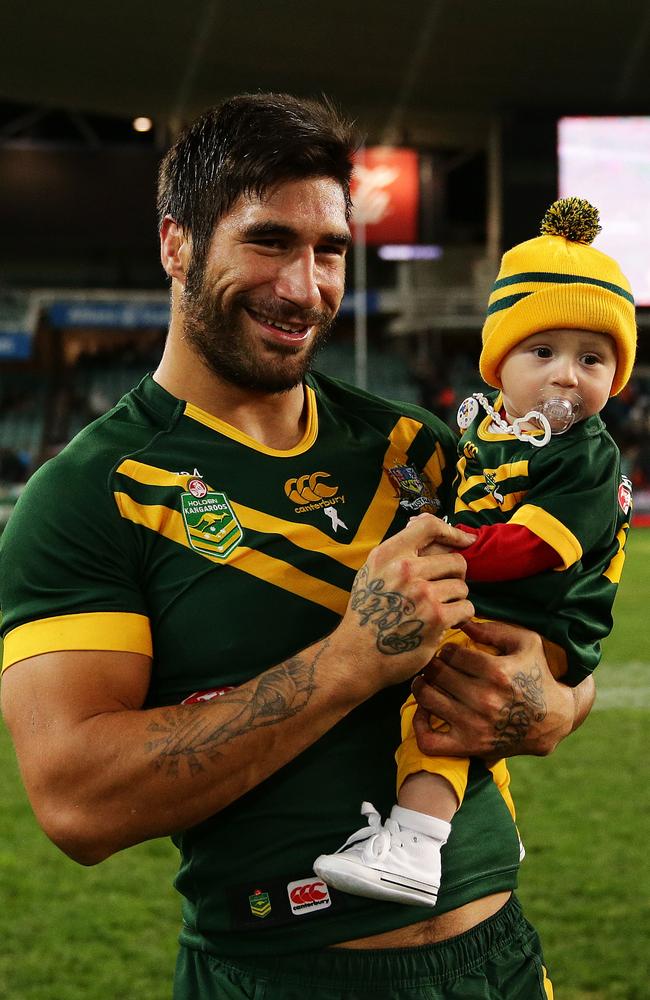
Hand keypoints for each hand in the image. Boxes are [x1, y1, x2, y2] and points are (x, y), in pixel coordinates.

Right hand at [336, 513, 474, 695]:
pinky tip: (443, 623)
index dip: (452, 531)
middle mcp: (404, 570)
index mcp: (388, 554)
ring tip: (437, 610)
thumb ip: (398, 552)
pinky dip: (459, 617)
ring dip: (455, 599)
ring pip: (462, 586)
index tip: (465, 540)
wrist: (357, 656)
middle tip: (442, 590)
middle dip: (454, 576)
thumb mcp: (372, 573)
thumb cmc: (368, 614)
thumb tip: (428, 529)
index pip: (429, 526)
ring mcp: (422, 593)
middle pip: (455, 560)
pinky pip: (466, 608)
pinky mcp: (436, 618)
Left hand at [411, 618, 587, 760]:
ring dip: (422, 687)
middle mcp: (484, 700)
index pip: (450, 653)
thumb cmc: (537, 675)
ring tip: (427, 682)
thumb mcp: (526, 643)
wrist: (553, 720)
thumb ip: (493, 629)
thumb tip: (462, 622)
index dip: (446, 649)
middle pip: (436, 673)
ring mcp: (475, 725)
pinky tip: (425, 711)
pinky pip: (429, 740)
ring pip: (427, 699)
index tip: (450, 653)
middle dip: (433, 665)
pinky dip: (419, 725)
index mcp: (496, 672)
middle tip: (436, 666)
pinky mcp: (469, 746)